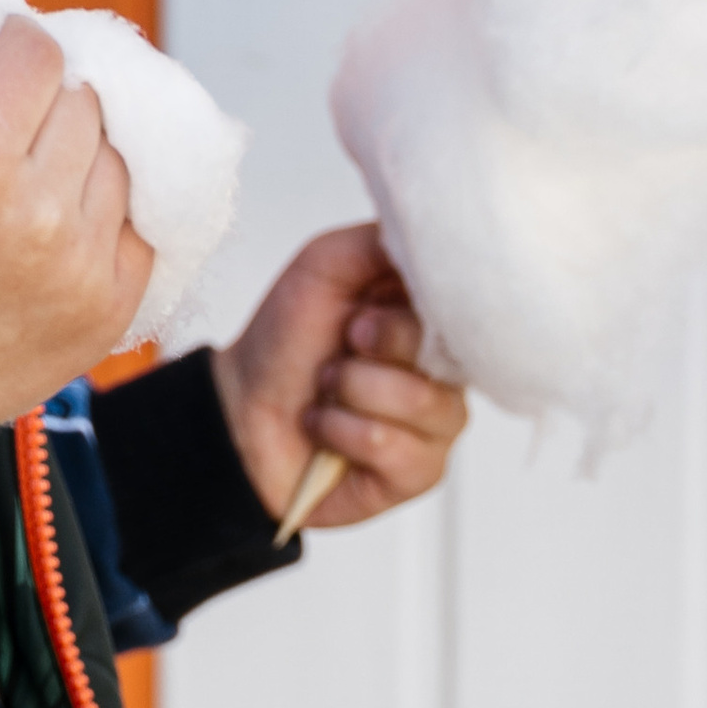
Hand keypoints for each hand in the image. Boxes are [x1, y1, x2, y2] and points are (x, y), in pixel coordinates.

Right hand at [0, 15, 152, 612]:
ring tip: (8, 184)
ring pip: (115, 150)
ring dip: (71, 149)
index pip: (37, 48)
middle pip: (82, 95)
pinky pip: (136, 213)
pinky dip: (96, 204)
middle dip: (35, 99)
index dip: (0, 49)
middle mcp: (42, 215)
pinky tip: (39, 223)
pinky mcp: (114, 306)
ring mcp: (87, 267)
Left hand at [210, 225, 467, 530]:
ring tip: (325, 389)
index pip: (465, 305)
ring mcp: (439, 423)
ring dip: (349, 389)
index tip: (361, 311)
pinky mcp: (420, 471)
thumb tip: (438, 236)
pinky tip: (323, 427)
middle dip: (373, 344)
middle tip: (341, 346)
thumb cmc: (287, 339)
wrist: (241, 410)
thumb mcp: (325, 265)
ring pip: (419, 401)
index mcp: (433, 318)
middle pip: (444, 353)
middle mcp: (447, 369)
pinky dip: (338, 429)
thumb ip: (382, 242)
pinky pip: (389, 444)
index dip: (406, 309)